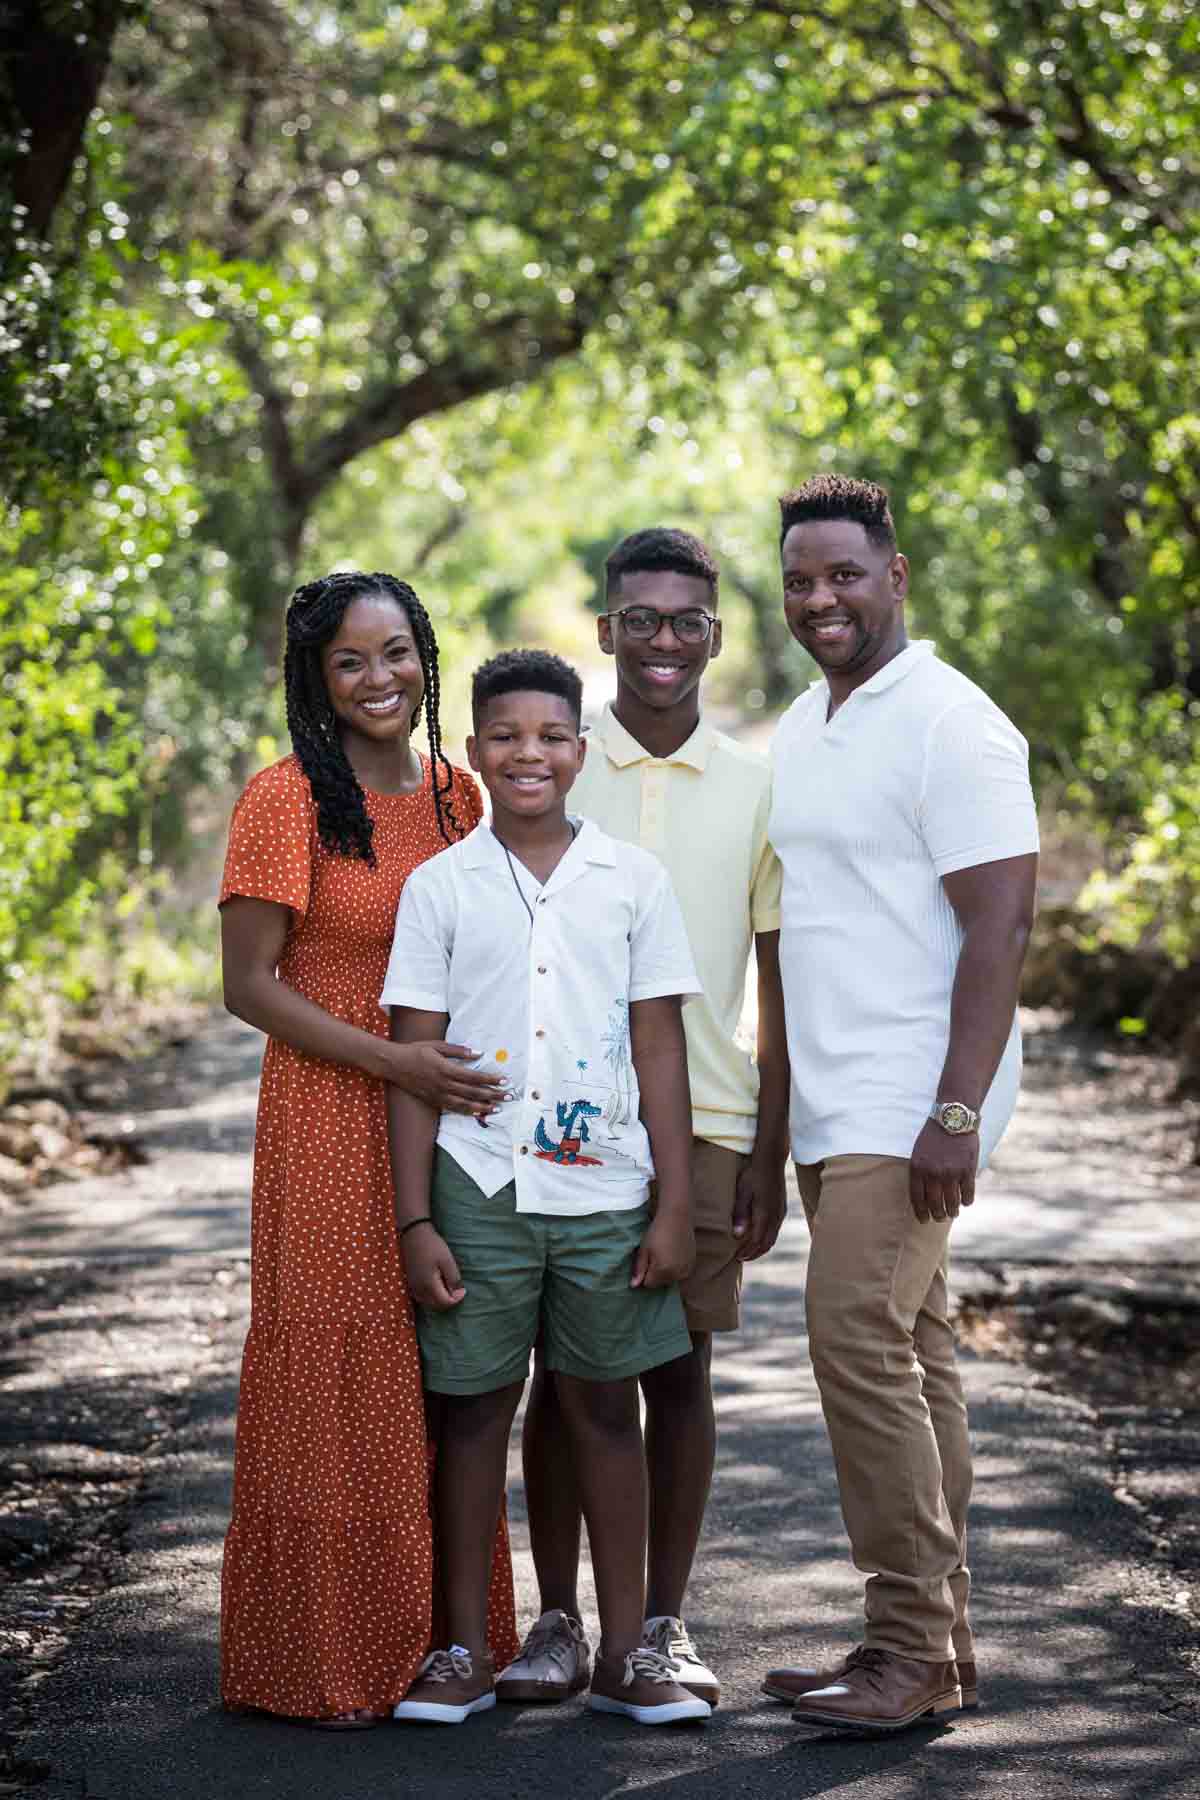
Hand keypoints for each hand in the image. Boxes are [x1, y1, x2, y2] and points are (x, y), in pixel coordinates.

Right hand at [387, 1041, 506, 1113]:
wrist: (394, 1064)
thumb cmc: (416, 1051)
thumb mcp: (437, 1045)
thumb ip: (459, 1051)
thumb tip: (479, 1053)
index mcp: (446, 1069)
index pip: (474, 1076)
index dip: (491, 1079)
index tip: (504, 1080)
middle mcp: (444, 1084)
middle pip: (473, 1092)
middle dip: (493, 1094)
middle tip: (509, 1096)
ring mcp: (438, 1095)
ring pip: (465, 1104)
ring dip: (483, 1107)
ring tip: (498, 1108)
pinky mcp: (434, 1101)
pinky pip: (454, 1109)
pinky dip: (468, 1112)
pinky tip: (478, 1113)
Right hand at [402, 1224, 465, 1308]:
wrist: (414, 1234)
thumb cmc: (433, 1246)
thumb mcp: (448, 1261)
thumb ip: (453, 1279)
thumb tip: (458, 1294)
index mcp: (429, 1285)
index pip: (445, 1303)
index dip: (456, 1299)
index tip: (463, 1289)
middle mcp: (419, 1289)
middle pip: (436, 1306)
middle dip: (448, 1302)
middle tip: (457, 1290)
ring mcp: (413, 1286)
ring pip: (427, 1303)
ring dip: (439, 1300)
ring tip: (448, 1289)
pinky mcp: (410, 1281)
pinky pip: (421, 1297)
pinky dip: (430, 1297)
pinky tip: (436, 1287)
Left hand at [631, 1209, 695, 1289]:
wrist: (677, 1217)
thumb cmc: (657, 1232)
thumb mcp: (644, 1249)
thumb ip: (639, 1269)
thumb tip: (633, 1286)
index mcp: (663, 1271)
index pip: (648, 1284)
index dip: (644, 1274)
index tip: (645, 1260)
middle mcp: (677, 1274)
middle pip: (660, 1283)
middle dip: (654, 1274)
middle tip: (654, 1255)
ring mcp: (686, 1269)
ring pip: (670, 1279)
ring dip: (666, 1272)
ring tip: (664, 1253)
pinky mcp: (692, 1264)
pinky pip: (680, 1273)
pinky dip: (675, 1268)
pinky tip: (673, 1254)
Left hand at [732, 1156, 786, 1260]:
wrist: (771, 1160)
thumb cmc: (753, 1174)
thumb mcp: (743, 1191)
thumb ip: (740, 1214)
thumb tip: (737, 1235)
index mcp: (765, 1214)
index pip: (756, 1241)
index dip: (747, 1252)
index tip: (737, 1257)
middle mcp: (775, 1216)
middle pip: (766, 1243)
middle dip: (754, 1253)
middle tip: (741, 1258)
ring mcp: (780, 1213)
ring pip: (772, 1238)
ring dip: (761, 1248)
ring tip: (749, 1252)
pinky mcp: (782, 1209)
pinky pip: (776, 1230)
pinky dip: (767, 1239)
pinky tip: (759, 1237)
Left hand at [908, 1120, 978, 1222]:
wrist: (952, 1118)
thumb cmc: (933, 1136)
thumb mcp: (918, 1152)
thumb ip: (920, 1173)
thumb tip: (923, 1196)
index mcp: (918, 1168)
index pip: (917, 1198)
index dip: (921, 1212)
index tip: (923, 1220)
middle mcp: (933, 1173)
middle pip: (935, 1204)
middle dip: (937, 1215)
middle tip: (940, 1218)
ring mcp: (951, 1173)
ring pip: (952, 1202)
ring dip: (952, 1211)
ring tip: (953, 1213)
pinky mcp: (967, 1171)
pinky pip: (968, 1194)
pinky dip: (967, 1201)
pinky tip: (966, 1202)